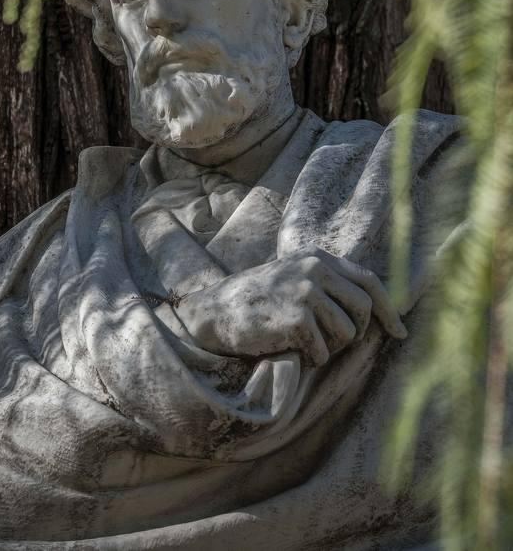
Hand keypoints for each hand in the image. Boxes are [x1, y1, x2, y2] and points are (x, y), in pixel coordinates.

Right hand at [173, 249, 406, 365]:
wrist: (216, 311)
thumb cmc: (257, 300)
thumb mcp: (294, 277)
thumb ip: (328, 284)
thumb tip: (372, 312)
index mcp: (318, 257)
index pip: (369, 280)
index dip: (389, 309)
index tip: (400, 332)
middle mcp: (315, 269)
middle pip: (364, 309)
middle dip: (356, 332)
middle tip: (332, 342)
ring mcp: (306, 292)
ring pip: (347, 334)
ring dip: (329, 347)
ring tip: (301, 341)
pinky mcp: (297, 318)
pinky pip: (322, 352)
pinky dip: (309, 359)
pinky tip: (288, 348)